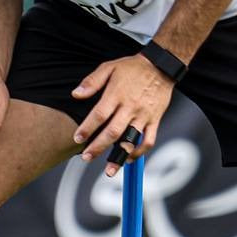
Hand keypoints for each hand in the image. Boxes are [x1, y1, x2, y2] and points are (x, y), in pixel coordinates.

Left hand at [70, 54, 174, 176]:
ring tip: (109, 170)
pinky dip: (139, 152)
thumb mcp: (109, 67)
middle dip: (98, 147)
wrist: (161, 66)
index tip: (77, 138)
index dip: (87, 128)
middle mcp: (130, 107)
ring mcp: (143, 115)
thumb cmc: (132, 67)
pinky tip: (129, 158)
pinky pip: (148, 140)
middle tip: (86, 158)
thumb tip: (75, 94)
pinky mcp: (155, 120)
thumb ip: (91, 82)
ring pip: (131, 140)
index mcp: (117, 94)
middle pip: (112, 132)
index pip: (99, 115)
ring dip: (119, 157)